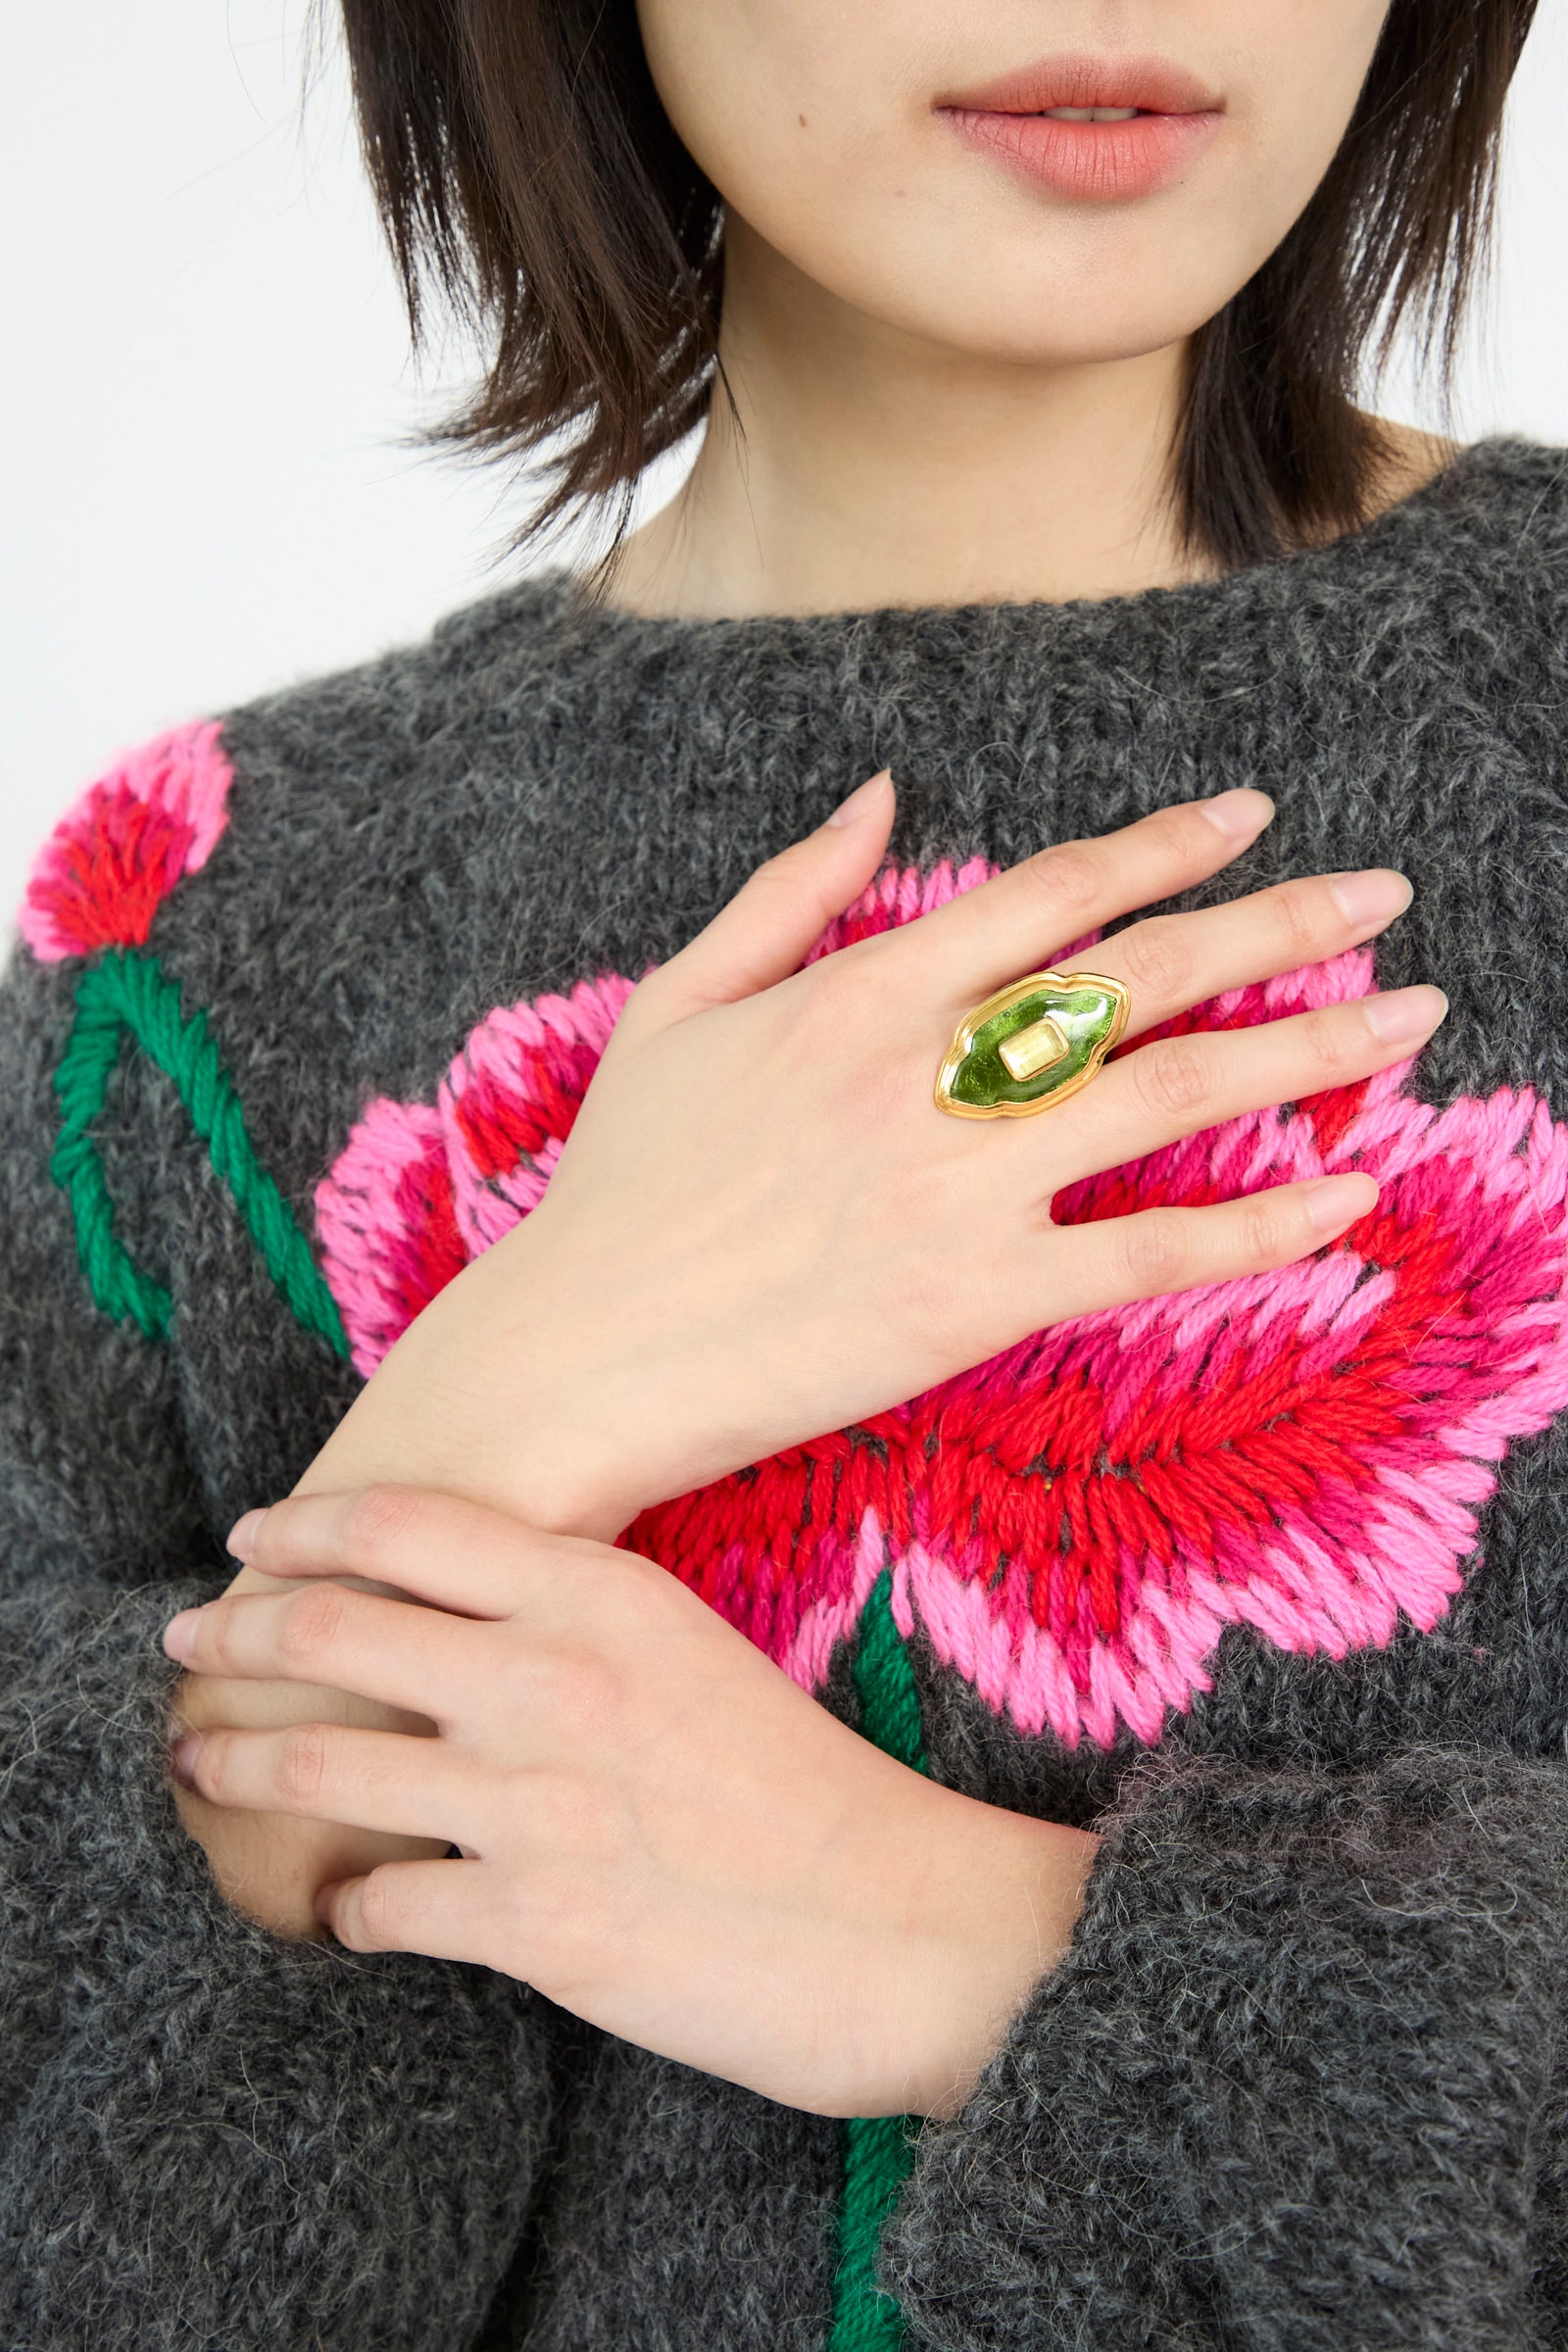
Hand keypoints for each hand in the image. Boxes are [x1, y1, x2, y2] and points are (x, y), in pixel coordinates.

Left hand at [165, 1487, 1098, 2118]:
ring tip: (201, 1764)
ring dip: (237, 1763)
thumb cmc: (802, 1790)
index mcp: (600, 1594)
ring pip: (319, 1763)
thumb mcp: (689, 1652)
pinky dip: (345, 1908)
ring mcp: (530, 1799)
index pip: (402, 1527)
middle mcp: (550, 1677)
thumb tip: (456, 1620)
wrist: (897, 1923)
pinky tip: (349, 1911)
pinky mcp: (529, 1920)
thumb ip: (573, 1621)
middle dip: (232, 1634)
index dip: (302, 1529)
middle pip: (331, 1629)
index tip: (250, 1541)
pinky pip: (377, 1904)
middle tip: (189, 1644)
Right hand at [175, 778, 1443, 1933]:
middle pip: (1143, 978)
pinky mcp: (978, 1301)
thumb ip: (789, 893)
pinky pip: (1151, 1256)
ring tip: (1412, 1013)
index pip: (1049, 893)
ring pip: (1173, 1099)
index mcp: (858, 993)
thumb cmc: (620, 1188)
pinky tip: (1349, 1196)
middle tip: (1385, 891)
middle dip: (1281, 923)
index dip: (1164, 845)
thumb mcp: (678, 1006)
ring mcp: (960, 1188)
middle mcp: (926, 1074)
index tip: (1253, 816)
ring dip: (1309, 1047)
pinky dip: (1261, 1226)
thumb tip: (881, 791)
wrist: (576, 1357)